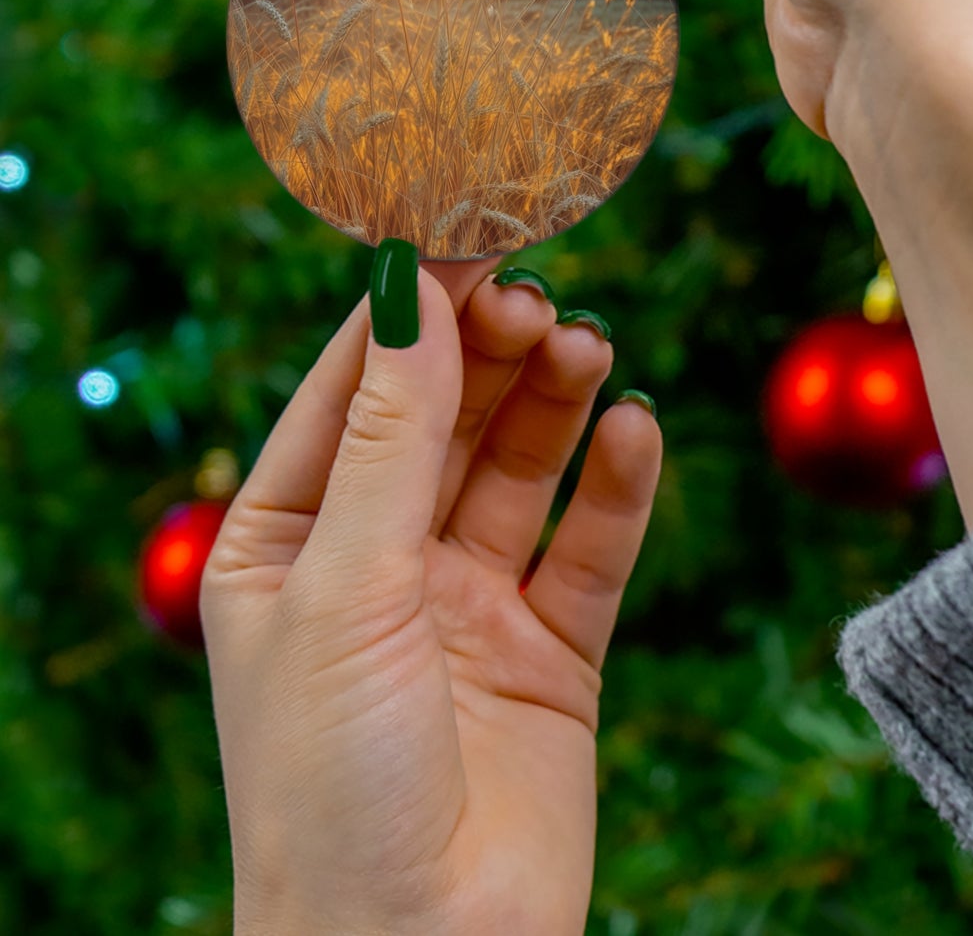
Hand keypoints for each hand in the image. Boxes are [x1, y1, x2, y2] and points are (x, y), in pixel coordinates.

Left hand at [201, 258, 660, 935]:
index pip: (351, 393)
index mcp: (288, 544)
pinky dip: (617, 486)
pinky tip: (635, 431)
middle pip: (446, 419)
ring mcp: (468, 604)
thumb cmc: (332, 785)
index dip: (408, 315)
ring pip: (521, 469)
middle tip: (539, 296)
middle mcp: (379, 563)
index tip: (465, 236)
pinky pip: (591, 547)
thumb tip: (412, 293)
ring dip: (555, 403)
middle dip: (490, 354)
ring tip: (589, 348)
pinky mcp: (552, 650)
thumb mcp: (346, 587)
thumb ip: (390, 438)